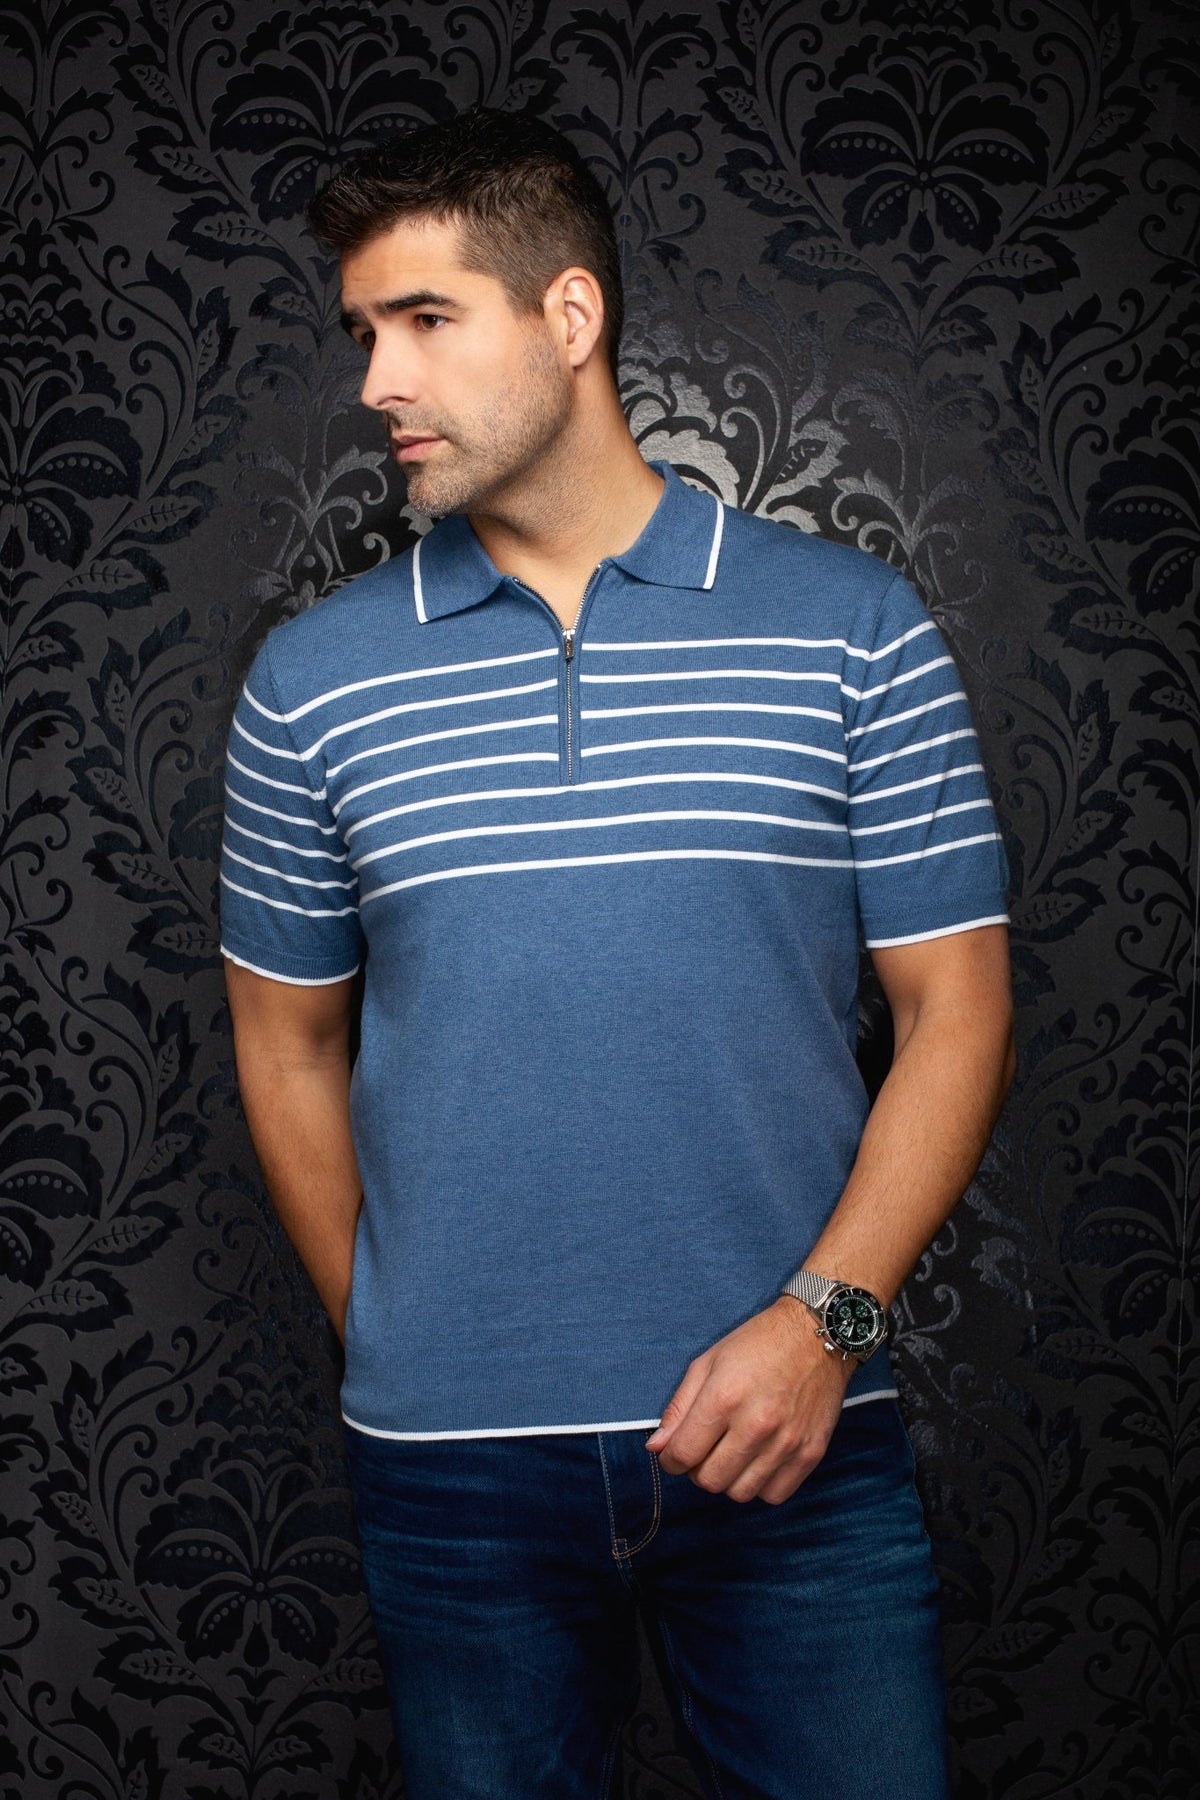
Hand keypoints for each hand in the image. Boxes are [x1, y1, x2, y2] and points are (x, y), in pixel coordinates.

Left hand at [643, 1297, 854, 1504]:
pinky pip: (774, 1494)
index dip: (671, 1459)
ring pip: (740, 1493)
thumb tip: (657, 1447)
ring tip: (732, 1454)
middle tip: (705, 1451)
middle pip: (709, 1481)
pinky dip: (760, 1485)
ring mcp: (786, 1442)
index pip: (683, 1454)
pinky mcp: (810, 1453)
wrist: (816, 1335)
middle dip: (697, 1470)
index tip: (675, 1454)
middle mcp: (755, 1425)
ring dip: (729, 1479)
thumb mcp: (708, 1362)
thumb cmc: (758, 1344)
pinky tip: (758, 1461)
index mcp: (724, 1397)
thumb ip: (679, 1407)